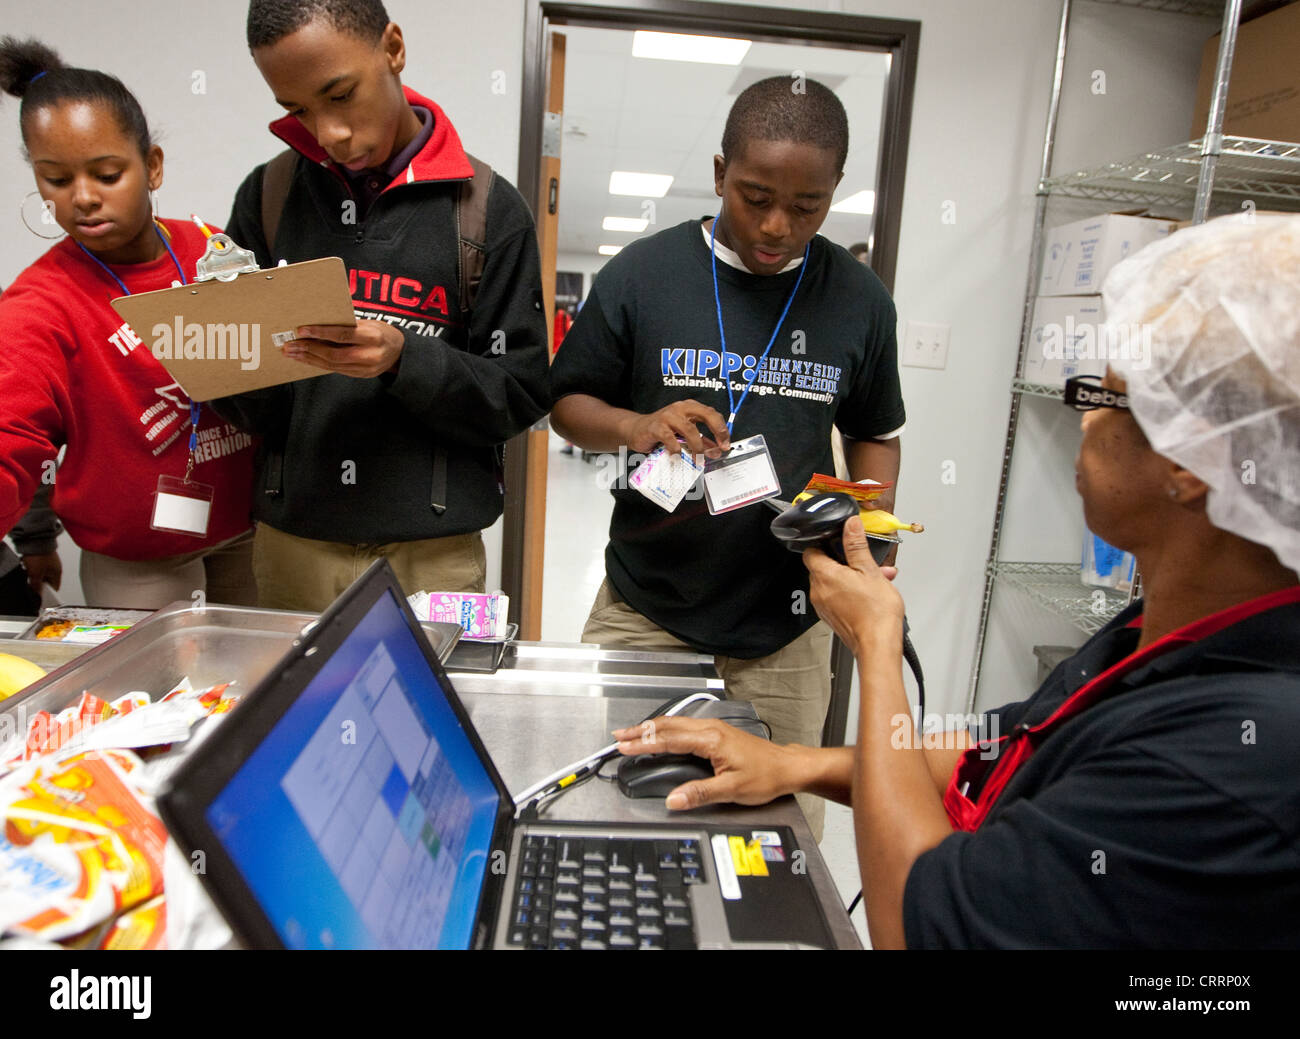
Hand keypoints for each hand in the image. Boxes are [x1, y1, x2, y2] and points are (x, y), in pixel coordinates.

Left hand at [21, 551, 60, 594]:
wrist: (35, 539)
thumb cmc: (39, 555)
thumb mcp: (35, 574)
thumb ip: (36, 586)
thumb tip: (37, 593)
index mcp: (58, 573)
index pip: (55, 588)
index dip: (48, 594)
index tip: (40, 596)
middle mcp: (56, 567)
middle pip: (47, 581)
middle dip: (39, 583)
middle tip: (31, 583)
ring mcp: (50, 561)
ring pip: (41, 573)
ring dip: (34, 575)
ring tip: (29, 572)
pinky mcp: (43, 556)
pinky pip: (38, 566)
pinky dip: (32, 568)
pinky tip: (28, 565)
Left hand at [282, 320, 404, 378]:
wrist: (400, 352)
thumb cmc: (382, 332)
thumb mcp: (370, 323)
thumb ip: (348, 325)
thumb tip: (319, 324)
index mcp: (373, 336)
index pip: (342, 335)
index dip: (320, 333)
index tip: (302, 330)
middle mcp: (370, 355)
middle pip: (334, 354)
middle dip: (310, 349)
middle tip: (291, 345)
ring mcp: (365, 368)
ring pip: (332, 365)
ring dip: (310, 359)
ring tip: (293, 353)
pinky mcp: (361, 375)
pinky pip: (336, 370)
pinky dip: (319, 364)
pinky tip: (307, 359)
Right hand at [611, 715, 799, 809]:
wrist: (786, 767)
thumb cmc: (765, 776)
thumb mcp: (732, 790)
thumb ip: (699, 794)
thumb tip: (674, 800)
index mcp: (711, 740)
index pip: (669, 739)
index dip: (645, 743)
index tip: (625, 747)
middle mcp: (710, 729)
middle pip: (668, 725)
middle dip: (641, 730)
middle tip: (619, 737)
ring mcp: (713, 728)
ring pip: (675, 723)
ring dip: (651, 728)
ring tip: (632, 734)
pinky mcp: (716, 733)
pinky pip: (683, 727)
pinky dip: (665, 730)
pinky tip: (659, 735)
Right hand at [620, 399, 729, 456]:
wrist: (636, 430)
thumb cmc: (662, 431)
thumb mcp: (684, 434)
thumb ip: (701, 441)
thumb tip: (717, 450)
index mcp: (690, 408)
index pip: (712, 414)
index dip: (722, 429)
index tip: (725, 444)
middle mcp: (681, 408)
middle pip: (705, 415)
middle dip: (716, 431)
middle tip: (720, 448)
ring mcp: (668, 416)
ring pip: (689, 429)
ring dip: (697, 447)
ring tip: (699, 459)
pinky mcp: (656, 427)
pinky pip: (670, 439)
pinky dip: (676, 449)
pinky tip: (678, 456)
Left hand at [803, 514, 903, 655]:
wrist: (878, 645)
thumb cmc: (875, 614)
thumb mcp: (869, 570)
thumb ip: (856, 545)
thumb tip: (850, 525)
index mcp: (824, 576)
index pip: (811, 551)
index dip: (824, 543)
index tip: (839, 541)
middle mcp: (818, 591)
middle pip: (824, 567)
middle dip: (846, 561)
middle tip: (866, 562)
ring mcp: (824, 606)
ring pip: (833, 582)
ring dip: (852, 577)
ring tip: (876, 579)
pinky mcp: (832, 617)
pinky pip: (837, 597)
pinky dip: (851, 591)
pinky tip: (871, 593)